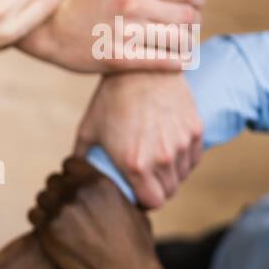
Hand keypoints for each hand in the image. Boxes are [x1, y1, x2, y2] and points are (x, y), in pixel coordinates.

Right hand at [18, 0, 204, 72]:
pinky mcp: (118, 57)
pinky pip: (163, 61)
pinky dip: (178, 62)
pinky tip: (179, 62)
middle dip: (193, 25)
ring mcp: (124, 31)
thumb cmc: (89, 6)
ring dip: (186, 45)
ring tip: (181, 47)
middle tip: (187, 31)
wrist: (51, 27)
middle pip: (187, 16)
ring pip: (178, 40)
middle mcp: (130, 3)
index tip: (195, 8)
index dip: (198, 1)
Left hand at [27, 157, 177, 268]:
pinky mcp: (49, 229)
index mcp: (100, 182)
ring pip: (42, 197)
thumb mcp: (133, 208)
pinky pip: (33, 214)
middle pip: (53, 180)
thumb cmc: (136, 245)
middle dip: (58, 191)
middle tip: (64, 206)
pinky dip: (39, 221)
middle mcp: (78, 192)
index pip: (70, 163)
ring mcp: (61, 210)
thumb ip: (114, 192)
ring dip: (47, 206)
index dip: (70, 174)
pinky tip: (50, 230)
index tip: (71, 184)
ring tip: (58, 219)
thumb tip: (107, 184)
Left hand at [73, 71, 202, 208]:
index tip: (136, 195)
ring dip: (170, 176)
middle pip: (168, 192)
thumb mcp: (88, 129)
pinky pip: (193, 158)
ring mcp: (182, 144)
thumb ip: (80, 158)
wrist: (142, 65)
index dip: (143, 202)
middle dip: (156, 191)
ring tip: (154, 165)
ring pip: (181, 176)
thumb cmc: (111, 98)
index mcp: (134, 164)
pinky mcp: (196, 130)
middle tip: (144, 181)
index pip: (152, 203)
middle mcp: (162, 158)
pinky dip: (183, 160)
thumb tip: (72, 174)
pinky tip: (168, 151)